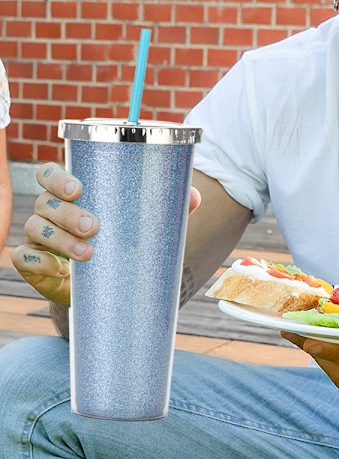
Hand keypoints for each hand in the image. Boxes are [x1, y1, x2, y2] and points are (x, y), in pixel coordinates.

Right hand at [11, 162, 201, 306]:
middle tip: (94, 226)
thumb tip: (193, 195)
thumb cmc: (121, 242)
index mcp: (72, 195)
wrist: (106, 284)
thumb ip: (166, 207)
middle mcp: (50, 211)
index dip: (57, 177)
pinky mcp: (34, 265)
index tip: (79, 189)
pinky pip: (25, 259)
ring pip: (34, 227)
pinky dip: (41, 264)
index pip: (51, 174)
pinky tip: (63, 273)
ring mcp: (38, 238)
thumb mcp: (142, 224)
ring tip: (87, 253)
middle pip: (44, 201)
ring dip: (59, 238)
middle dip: (66, 212)